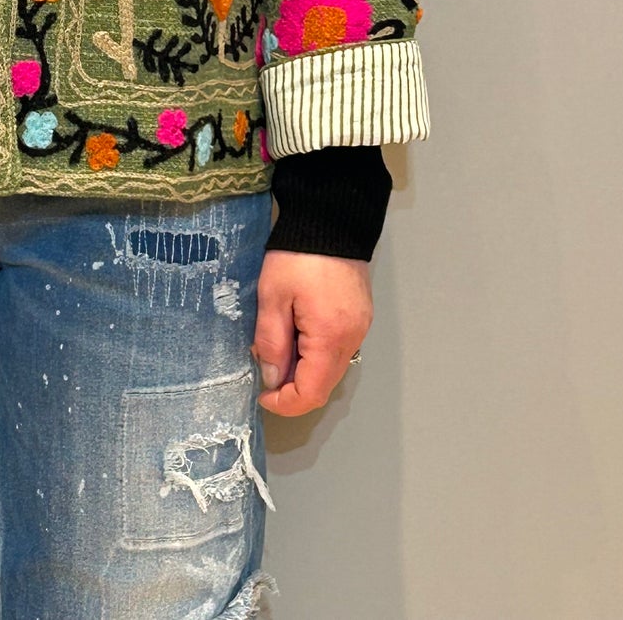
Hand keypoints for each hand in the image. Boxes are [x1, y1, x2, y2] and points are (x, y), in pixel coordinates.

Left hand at [251, 248, 372, 417]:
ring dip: (305, 369)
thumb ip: (271, 340)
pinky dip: (317, 353)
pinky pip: (339, 348)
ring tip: (278, 348)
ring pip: (333, 368)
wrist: (331, 218)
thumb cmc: (297, 255)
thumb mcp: (272, 295)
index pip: (312, 392)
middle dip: (294, 387)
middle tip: (266, 370)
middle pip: (325, 384)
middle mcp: (352, 338)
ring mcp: (360, 327)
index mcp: (330, 338)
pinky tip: (298, 334)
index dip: (285, 403)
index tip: (262, 395)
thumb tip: (271, 377)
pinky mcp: (360, 315)